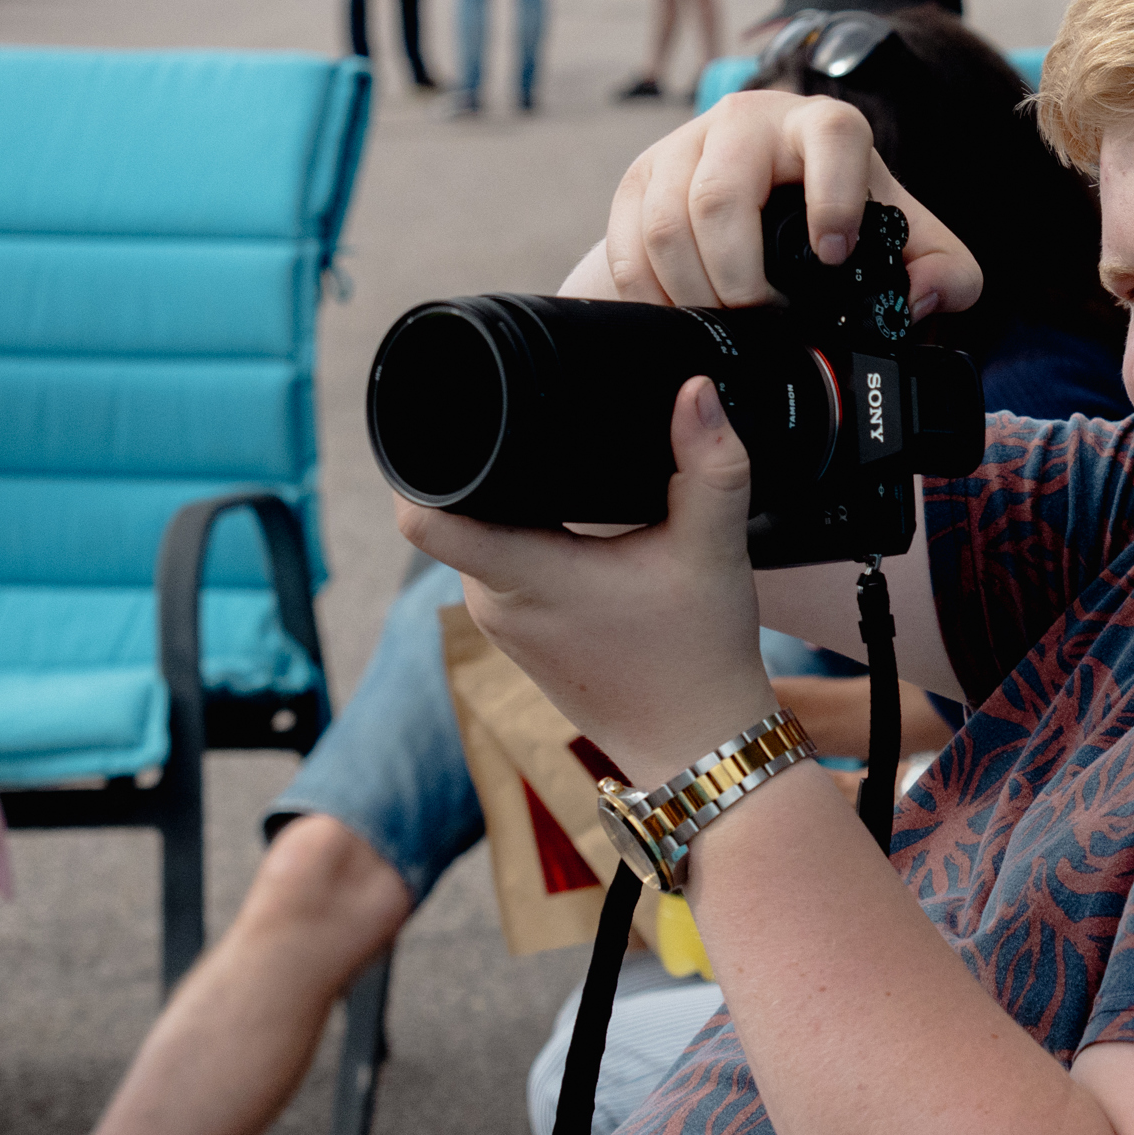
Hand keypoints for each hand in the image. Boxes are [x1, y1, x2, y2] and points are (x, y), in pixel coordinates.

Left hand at [398, 376, 779, 786]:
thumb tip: (697, 390)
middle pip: (455, 513)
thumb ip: (711, 464)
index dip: (419, 460)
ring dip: (510, 510)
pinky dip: (525, 543)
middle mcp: (495, 604)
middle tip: (537, 430)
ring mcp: (502, 626)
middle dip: (487, 470)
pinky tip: (572, 529)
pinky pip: (498, 571)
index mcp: (526, 577)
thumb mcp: (714, 550)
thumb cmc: (701, 657)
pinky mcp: (518, 639)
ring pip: (479, 541)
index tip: (450, 416)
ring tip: (560, 479)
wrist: (699, 744)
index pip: (424, 518)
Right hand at [590, 89, 984, 319]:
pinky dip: (651, 295)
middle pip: (721, 196)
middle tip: (764, 320)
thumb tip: (923, 297)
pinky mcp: (637, 180)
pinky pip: (627, 242)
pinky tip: (684, 317)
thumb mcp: (906, 246)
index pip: (832, 136)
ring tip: (727, 324)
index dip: (832, 195)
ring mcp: (683, 146)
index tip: (834, 257)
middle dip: (740, 278)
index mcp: (822, 126)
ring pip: (666, 223)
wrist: (762, 213)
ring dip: (695, 291)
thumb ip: (947, 274)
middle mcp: (747, 122)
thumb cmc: (844, 227)